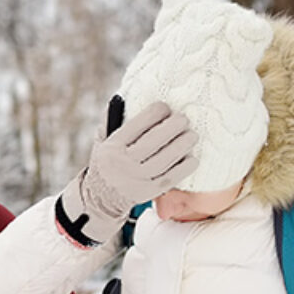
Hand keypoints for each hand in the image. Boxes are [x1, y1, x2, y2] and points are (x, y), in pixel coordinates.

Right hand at [56, 98, 197, 245]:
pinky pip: (169, 179)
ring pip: (163, 161)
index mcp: (112, 146)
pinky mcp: (147, 193)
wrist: (100, 197)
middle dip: (171, 128)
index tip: (165, 106)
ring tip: (192, 135)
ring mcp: (135, 180)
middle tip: (184, 118)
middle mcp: (122, 163)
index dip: (152, 114)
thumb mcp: (102, 140)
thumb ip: (112, 119)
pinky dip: (183, 168)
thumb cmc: (108, 160)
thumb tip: (126, 95)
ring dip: (181, 146)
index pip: (135, 126)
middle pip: (151, 143)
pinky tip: (193, 158)